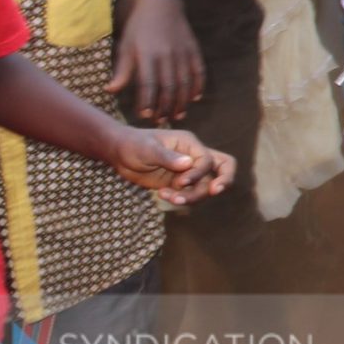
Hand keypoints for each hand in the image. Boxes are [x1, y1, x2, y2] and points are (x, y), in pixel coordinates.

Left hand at [109, 0, 204, 123]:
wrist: (160, 5)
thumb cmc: (138, 30)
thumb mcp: (126, 47)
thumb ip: (122, 71)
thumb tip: (110, 91)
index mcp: (147, 54)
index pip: (148, 84)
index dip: (147, 101)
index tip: (144, 116)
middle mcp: (167, 54)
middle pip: (168, 87)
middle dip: (165, 106)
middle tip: (160, 120)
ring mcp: (183, 52)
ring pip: (185, 82)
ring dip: (182, 101)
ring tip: (177, 115)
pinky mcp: (194, 50)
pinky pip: (199, 71)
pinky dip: (198, 86)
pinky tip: (194, 98)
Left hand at [109, 125, 232, 207]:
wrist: (119, 154)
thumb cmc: (133, 145)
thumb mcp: (147, 149)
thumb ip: (167, 156)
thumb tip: (188, 164)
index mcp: (190, 144)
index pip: (207, 160)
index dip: (198, 173)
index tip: (181, 182)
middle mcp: (194, 157)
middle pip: (223, 167)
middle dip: (224, 180)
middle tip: (216, 192)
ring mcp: (188, 171)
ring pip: (204, 187)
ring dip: (191, 196)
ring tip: (171, 199)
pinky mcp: (179, 183)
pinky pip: (189, 194)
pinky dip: (179, 198)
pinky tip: (162, 195)